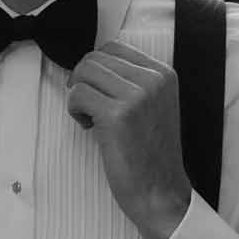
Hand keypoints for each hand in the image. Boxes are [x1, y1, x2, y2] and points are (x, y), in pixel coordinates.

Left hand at [66, 41, 191, 238]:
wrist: (160, 192)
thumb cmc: (151, 153)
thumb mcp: (155, 106)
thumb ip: (134, 81)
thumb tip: (93, 64)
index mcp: (164, 74)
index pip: (115, 47)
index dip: (97, 68)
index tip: (97, 91)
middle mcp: (153, 79)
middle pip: (96, 57)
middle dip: (84, 80)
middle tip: (89, 107)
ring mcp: (136, 96)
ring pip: (84, 72)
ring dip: (78, 94)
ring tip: (91, 118)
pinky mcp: (116, 115)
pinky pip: (77, 95)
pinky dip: (75, 110)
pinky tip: (89, 128)